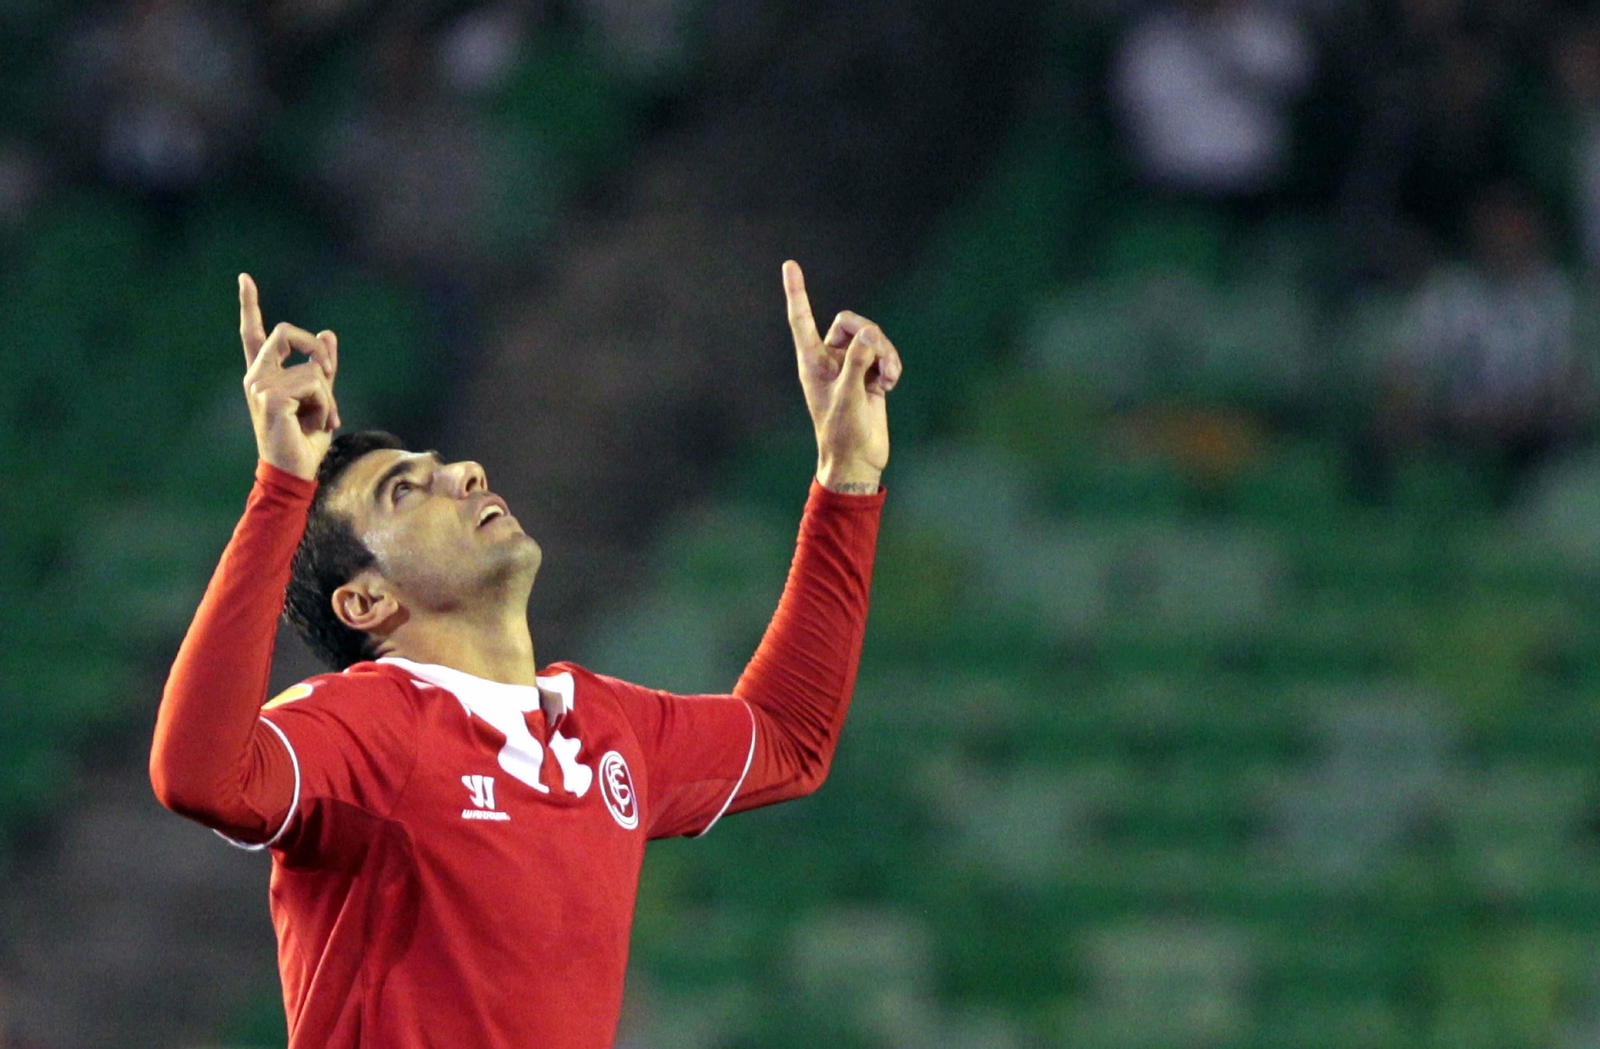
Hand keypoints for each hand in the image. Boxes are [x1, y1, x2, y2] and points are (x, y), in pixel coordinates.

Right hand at [238, 273, 340, 481]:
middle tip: (328, 376)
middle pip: (284, 332)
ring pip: (313, 367)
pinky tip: (320, 424)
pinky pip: (315, 382)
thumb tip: (328, 333)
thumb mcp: (320, 399)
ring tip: (321, 420)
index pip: (253, 334)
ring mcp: (259, 386)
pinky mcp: (270, 397)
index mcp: (263, 375)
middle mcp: (256, 377)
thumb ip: (323, 367)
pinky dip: (328, 404)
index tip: (244, 278)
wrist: (296, 472)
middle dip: (315, 348)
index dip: (249, 305)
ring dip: (329, 395)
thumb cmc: (305, 440)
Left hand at [783, 260, 900, 492]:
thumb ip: (858, 361)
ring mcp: (850, 367)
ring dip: (885, 353)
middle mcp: (829, 360)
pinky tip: (891, 384)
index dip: (797, 292)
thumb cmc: (843, 433)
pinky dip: (891, 365)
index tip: (790, 264)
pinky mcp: (870, 375)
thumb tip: (870, 335)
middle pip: (850, 322)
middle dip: (870, 335)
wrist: (858, 460)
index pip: (802, 319)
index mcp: (811, 362)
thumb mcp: (848, 395)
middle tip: (879, 359)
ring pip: (872, 338)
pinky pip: (884, 353)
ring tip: (888, 378)